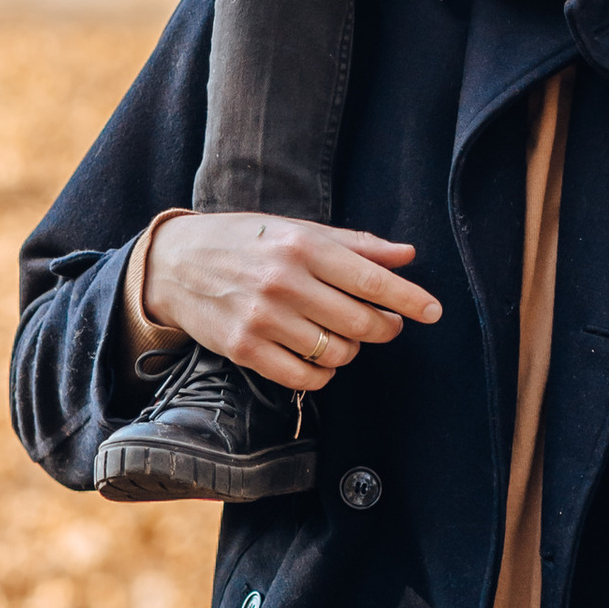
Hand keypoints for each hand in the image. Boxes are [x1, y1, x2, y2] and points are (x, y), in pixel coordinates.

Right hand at [141, 211, 440, 394]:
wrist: (175, 264)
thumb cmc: (245, 242)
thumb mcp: (298, 230)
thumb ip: (354, 244)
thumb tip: (406, 254)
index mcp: (302, 246)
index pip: (371, 278)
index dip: (409, 298)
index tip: (433, 311)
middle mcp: (284, 282)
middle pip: (361, 322)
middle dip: (384, 328)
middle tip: (386, 325)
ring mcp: (264, 319)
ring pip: (337, 353)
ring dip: (351, 350)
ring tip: (340, 334)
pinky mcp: (245, 349)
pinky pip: (306, 377)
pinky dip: (323, 373)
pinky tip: (318, 357)